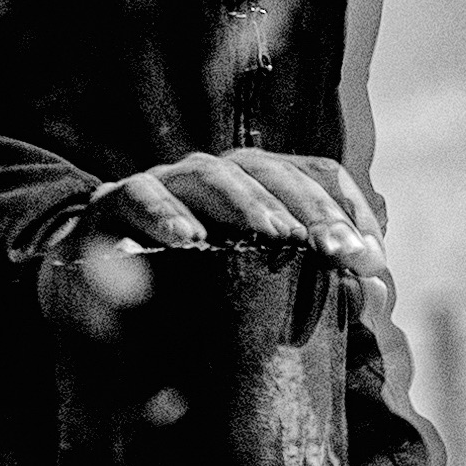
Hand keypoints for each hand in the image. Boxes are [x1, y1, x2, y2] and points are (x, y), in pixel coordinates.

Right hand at [89, 149, 394, 321]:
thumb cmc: (184, 284)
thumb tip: (379, 296)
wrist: (86, 277)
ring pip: (211, 173)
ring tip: (276, 235)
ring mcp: (164, 182)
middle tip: (340, 251)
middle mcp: (213, 174)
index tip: (372, 256)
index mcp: (253, 186)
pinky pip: (140, 196)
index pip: (313, 171)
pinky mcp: (114, 202)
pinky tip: (186, 240)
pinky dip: (163, 214)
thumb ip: (315, 288)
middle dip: (310, 206)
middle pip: (270, 169)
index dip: (347, 204)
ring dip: (246, 202)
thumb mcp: (252, 288)